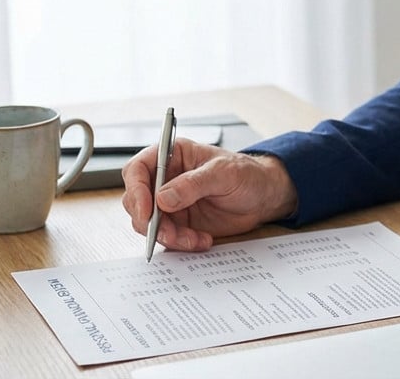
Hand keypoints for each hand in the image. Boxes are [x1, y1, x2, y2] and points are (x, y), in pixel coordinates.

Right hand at [121, 139, 297, 252]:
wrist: (263, 197)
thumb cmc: (246, 174)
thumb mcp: (224, 173)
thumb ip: (194, 184)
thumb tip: (163, 198)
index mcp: (172, 156)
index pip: (138, 169)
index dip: (136, 190)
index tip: (147, 210)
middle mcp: (165, 179)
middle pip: (136, 200)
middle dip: (148, 220)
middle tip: (169, 233)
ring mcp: (170, 203)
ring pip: (148, 224)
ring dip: (167, 236)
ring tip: (194, 238)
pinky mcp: (179, 222)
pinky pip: (167, 237)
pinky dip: (181, 243)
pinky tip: (203, 240)